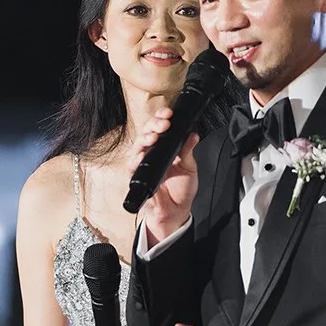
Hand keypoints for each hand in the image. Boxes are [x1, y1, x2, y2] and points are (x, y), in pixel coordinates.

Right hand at [126, 109, 199, 241]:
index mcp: (165, 147)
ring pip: (137, 145)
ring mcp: (144, 164)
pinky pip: (133, 166)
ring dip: (144, 139)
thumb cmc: (181, 189)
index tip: (169, 114)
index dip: (161, 118)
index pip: (160, 127)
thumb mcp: (190, 167)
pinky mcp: (138, 176)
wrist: (176, 212)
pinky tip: (141, 156)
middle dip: (154, 125)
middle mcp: (152, 153)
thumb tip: (193, 134)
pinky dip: (136, 160)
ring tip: (153, 138)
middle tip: (164, 124)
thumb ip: (189, 150)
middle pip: (147, 132)